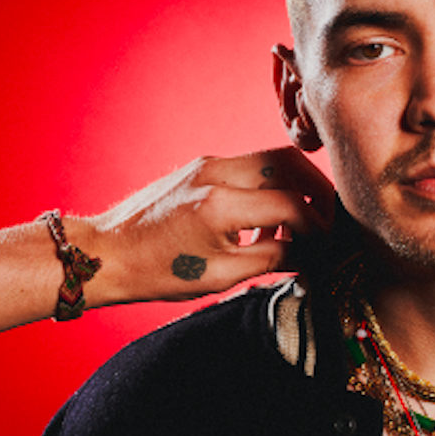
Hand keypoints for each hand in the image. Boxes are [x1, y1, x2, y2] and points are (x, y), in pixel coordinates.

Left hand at [77, 147, 333, 304]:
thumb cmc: (156, 271)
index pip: (292, 205)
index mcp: (220, 205)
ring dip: (294, 187)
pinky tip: (265, 223)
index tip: (327, 247)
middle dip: (318, 190)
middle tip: (329, 219)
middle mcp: (216, 173)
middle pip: (290, 163)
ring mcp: (207, 164)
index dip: (318, 228)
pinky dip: (269, 188)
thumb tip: (312, 254)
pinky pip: (250, 167)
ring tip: (297, 227)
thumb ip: (274, 259)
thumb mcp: (221, 275)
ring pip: (272, 160)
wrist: (105, 253)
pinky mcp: (201, 166)